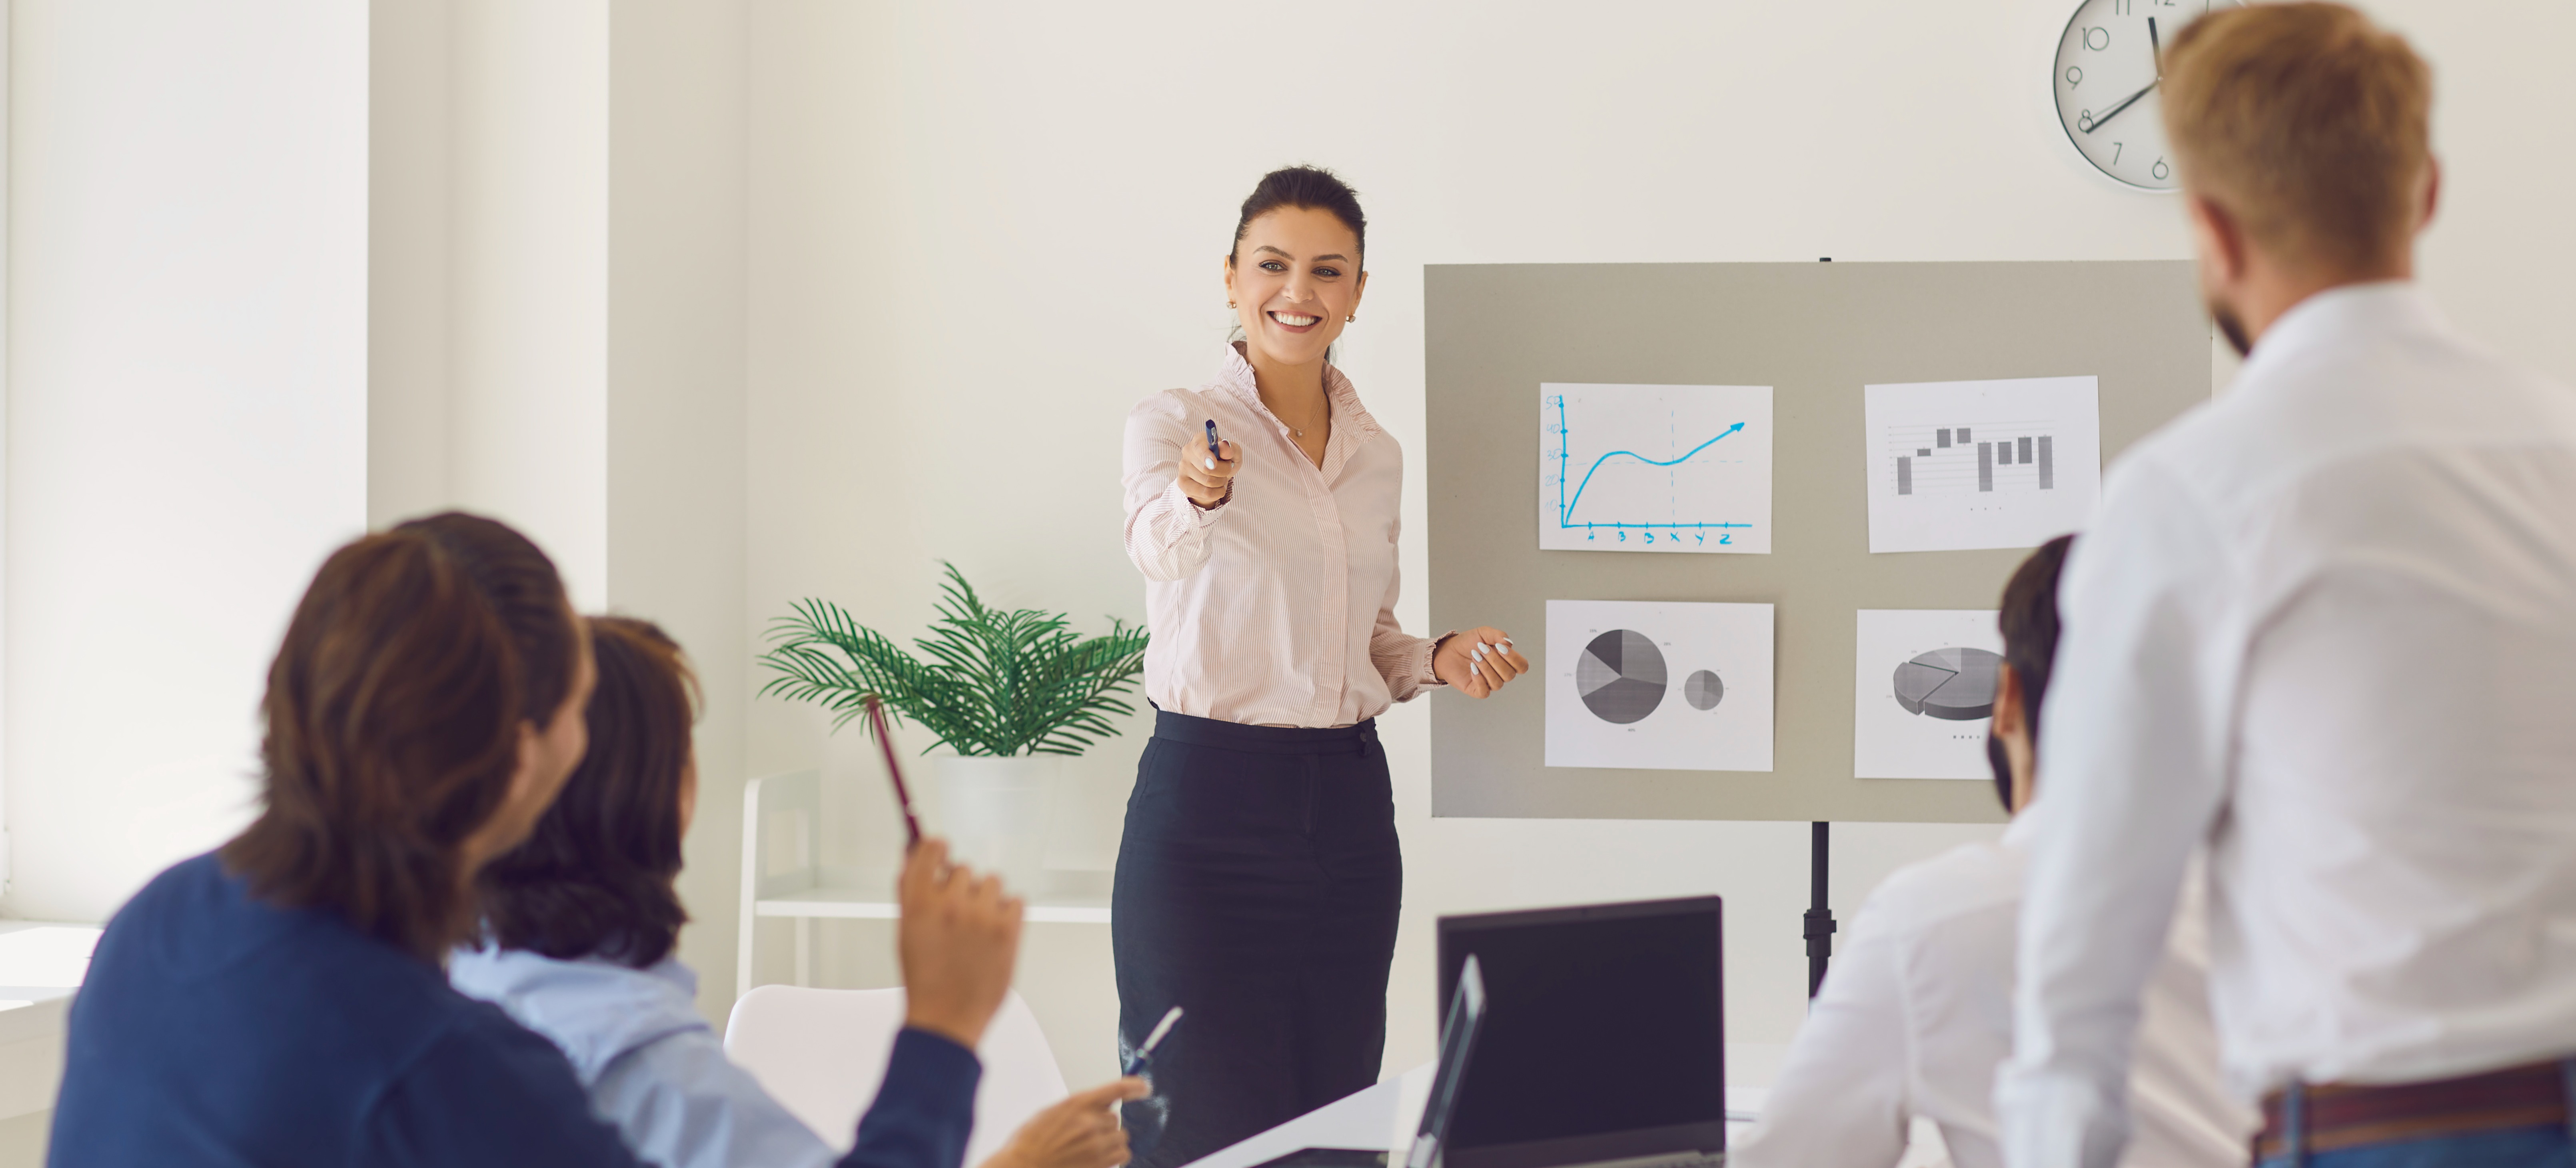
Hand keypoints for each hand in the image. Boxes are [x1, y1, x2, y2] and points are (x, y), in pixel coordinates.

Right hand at [897, 837, 1022, 1048]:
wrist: (946, 1019)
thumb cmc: (924, 978)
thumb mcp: (906, 931)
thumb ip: (910, 890)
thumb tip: (914, 854)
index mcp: (918, 902)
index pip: (931, 849)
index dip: (937, 850)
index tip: (941, 855)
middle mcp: (950, 904)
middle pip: (963, 868)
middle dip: (961, 887)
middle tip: (958, 916)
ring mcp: (981, 916)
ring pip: (992, 882)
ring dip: (986, 899)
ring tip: (977, 929)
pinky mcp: (1008, 930)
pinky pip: (1016, 900)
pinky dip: (1008, 914)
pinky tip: (994, 936)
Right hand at [979, 1079, 1146, 1167]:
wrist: (1023, 1166)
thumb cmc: (1031, 1141)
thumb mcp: (1052, 1112)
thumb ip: (1079, 1107)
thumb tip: (1103, 1105)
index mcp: (1077, 1103)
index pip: (1115, 1089)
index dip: (1134, 1086)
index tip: (1144, 1087)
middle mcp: (1090, 1121)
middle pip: (1115, 1118)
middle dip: (1104, 1126)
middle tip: (1083, 1136)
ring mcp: (1097, 1144)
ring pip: (1121, 1136)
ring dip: (1110, 1141)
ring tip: (1088, 1149)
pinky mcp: (1101, 1163)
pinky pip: (1123, 1154)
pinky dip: (1115, 1156)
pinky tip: (1098, 1158)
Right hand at [1177, 438, 1240, 507]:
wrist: (1216, 476)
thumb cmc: (1225, 461)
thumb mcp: (1234, 454)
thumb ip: (1231, 449)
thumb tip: (1224, 446)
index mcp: (1199, 440)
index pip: (1199, 447)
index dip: (1206, 456)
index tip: (1214, 464)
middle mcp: (1187, 452)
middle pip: (1207, 469)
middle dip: (1224, 472)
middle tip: (1227, 469)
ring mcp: (1183, 468)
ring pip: (1208, 482)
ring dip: (1221, 483)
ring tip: (1221, 478)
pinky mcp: (1182, 483)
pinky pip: (1205, 493)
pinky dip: (1217, 493)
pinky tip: (1216, 488)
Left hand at [1434, 627, 1528, 697]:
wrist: (1448, 650)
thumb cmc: (1468, 643)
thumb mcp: (1483, 633)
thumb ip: (1498, 635)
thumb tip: (1509, 644)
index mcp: (1507, 661)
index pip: (1522, 666)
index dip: (1514, 658)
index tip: (1500, 647)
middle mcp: (1501, 674)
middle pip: (1510, 675)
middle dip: (1495, 660)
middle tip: (1481, 648)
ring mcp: (1490, 683)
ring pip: (1497, 683)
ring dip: (1485, 668)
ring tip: (1474, 656)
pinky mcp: (1477, 691)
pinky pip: (1484, 691)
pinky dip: (1479, 679)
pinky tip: (1472, 668)